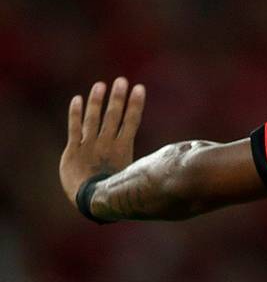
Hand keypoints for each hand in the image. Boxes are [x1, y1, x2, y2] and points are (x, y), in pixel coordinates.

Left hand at [59, 78, 145, 204]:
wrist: (92, 201)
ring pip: (93, 118)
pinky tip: (77, 99)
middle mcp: (106, 143)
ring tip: (100, 85)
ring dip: (97, 101)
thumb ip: (151, 166)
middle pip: (113, 116)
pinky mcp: (73, 151)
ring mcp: (89, 146)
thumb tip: (178, 162)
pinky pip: (74, 128)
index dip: (135, 104)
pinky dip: (75, 113)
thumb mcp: (136, 178)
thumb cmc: (117, 194)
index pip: (131, 121)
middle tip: (121, 80)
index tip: (139, 88)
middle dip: (118, 97)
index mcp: (123, 148)